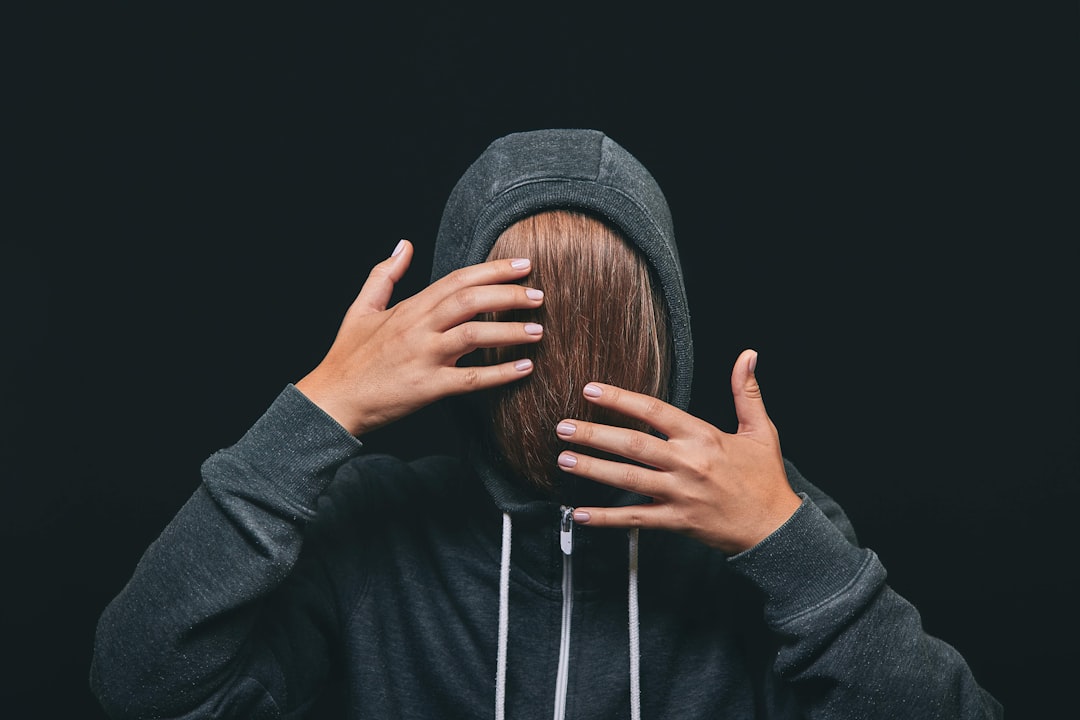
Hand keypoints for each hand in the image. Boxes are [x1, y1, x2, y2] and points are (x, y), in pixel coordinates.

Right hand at [295, 240, 544, 435]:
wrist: (331, 400)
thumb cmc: (348, 357)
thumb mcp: (361, 309)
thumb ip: (384, 275)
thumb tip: (403, 245)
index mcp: (409, 309)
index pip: (457, 280)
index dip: (493, 270)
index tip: (523, 265)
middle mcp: (418, 328)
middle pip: (470, 300)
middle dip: (508, 294)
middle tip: (539, 295)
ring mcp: (423, 357)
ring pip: (473, 335)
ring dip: (509, 331)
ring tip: (537, 330)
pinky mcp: (427, 388)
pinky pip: (470, 379)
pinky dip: (499, 374)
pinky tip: (523, 369)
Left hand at [555, 349, 801, 553]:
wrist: (776, 528)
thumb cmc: (765, 478)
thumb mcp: (761, 430)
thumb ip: (746, 391)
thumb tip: (748, 355)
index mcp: (703, 437)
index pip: (654, 411)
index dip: (620, 399)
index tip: (591, 389)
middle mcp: (688, 463)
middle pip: (632, 444)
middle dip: (594, 434)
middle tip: (562, 427)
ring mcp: (680, 494)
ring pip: (627, 479)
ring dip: (593, 469)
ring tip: (564, 460)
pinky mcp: (677, 522)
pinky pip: (635, 519)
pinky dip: (606, 518)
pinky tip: (580, 514)